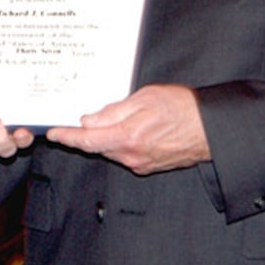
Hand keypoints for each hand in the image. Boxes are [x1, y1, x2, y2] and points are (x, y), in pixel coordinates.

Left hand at [44, 84, 208, 174]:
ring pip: (111, 150)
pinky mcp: (149, 166)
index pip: (87, 141)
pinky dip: (121, 142)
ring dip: (106, 137)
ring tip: (116, 118)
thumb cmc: (182, 108)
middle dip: (87, 134)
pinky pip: (125, 154)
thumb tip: (90, 121)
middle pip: (97, 146)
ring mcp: (140, 164)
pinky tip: (131, 128)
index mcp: (127, 138)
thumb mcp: (145, 98)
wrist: (211, 129)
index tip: (53, 133)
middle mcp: (131, 156)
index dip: (67, 137)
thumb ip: (114, 111)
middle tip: (79, 118)